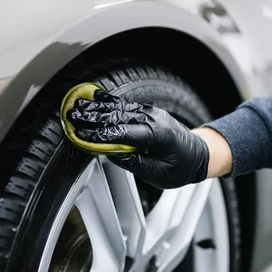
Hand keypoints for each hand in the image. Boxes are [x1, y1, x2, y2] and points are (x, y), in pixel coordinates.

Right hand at [67, 90, 210, 188]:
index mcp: (157, 135)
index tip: (81, 134)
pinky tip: (94, 98)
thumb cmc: (181, 168)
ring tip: (77, 106)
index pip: (123, 133)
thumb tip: (110, 153)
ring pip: (119, 108)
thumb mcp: (157, 174)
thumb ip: (134, 163)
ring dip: (97, 108)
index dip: (100, 134)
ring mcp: (151, 113)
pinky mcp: (148, 112)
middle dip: (93, 117)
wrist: (200, 155)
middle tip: (72, 116)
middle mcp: (153, 119)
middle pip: (118, 116)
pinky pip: (125, 106)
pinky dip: (109, 103)